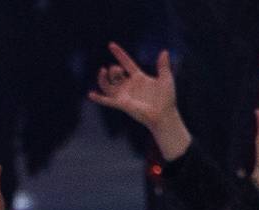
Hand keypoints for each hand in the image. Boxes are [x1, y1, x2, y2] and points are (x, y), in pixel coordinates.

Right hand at [88, 44, 189, 158]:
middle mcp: (129, 85)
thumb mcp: (166, 79)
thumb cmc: (167, 99)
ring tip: (104, 71)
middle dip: (114, 69)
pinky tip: (91, 94)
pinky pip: (106, 100)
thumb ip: (163, 66)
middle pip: (115, 74)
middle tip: (118, 69)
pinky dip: (98, 98)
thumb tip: (164, 51)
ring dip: (103, 78)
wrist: (165, 115)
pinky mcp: (121, 103)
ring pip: (106, 85)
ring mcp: (124, 94)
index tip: (111, 45)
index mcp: (139, 77)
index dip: (119, 54)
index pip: (126, 62)